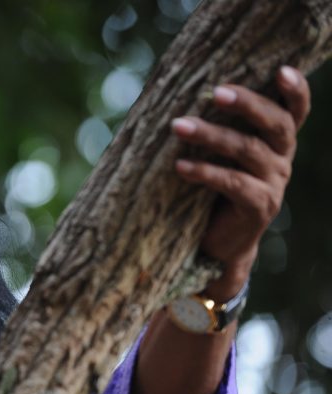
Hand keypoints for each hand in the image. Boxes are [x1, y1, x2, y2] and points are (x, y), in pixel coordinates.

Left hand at [171, 65, 310, 299]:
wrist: (218, 242)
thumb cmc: (213, 188)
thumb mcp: (220, 155)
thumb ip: (218, 126)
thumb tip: (183, 90)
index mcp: (277, 141)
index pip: (295, 110)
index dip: (295, 90)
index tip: (282, 70)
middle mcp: (282, 158)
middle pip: (275, 124)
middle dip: (247, 104)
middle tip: (216, 93)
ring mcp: (274, 183)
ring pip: (248, 151)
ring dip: (211, 136)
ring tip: (178, 126)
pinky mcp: (259, 206)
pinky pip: (233, 183)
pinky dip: (205, 172)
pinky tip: (180, 167)